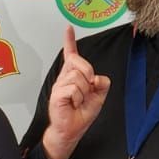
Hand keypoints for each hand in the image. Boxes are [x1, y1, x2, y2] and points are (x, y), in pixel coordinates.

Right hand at [42, 26, 110, 158]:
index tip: (68, 28)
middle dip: (88, 75)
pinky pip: (73, 89)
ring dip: (83, 92)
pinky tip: (73, 104)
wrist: (71, 130)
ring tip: (78, 101)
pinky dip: (77, 98)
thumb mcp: (98, 96)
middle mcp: (64, 78)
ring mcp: (59, 85)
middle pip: (80, 62)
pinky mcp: (57, 94)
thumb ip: (101, 84)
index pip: (71, 55)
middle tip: (87, 90)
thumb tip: (96, 77)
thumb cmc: (81, 114)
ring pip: (78, 77)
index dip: (69, 41)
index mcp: (73, 76)